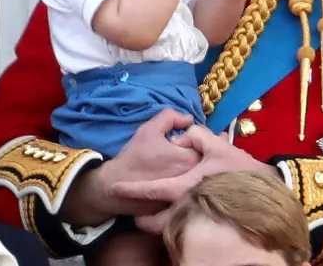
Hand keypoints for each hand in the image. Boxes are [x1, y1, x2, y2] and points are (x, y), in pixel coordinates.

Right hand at [60, 110, 200, 225]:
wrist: (114, 187)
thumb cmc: (133, 157)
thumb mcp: (150, 129)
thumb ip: (171, 117)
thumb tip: (188, 118)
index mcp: (189, 159)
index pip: (207, 143)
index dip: (197, 139)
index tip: (185, 140)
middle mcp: (194, 180)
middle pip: (208, 160)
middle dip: (204, 151)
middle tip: (191, 149)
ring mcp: (188, 194)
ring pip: (202, 176)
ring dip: (201, 167)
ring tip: (187, 161)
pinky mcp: (180, 205)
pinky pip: (194, 191)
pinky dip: (193, 182)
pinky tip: (183, 176)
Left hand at [110, 123, 278, 233]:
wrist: (263, 188)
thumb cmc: (238, 169)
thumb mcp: (216, 145)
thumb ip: (195, 135)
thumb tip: (182, 137)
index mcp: (185, 187)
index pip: (152, 189)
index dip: (130, 190)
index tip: (115, 189)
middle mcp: (186, 206)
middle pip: (154, 223)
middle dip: (143, 220)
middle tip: (136, 215)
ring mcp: (195, 218)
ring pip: (167, 229)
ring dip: (159, 223)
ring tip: (153, 216)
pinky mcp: (206, 224)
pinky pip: (183, 227)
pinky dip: (177, 222)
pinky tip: (180, 213)